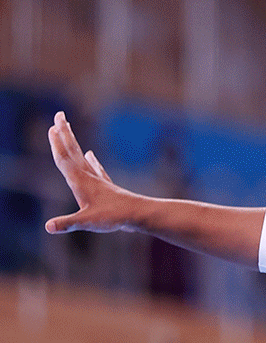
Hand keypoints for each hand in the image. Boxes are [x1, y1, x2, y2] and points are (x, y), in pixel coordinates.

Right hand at [45, 111, 138, 233]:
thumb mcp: (87, 222)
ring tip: (68, 129)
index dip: (57, 144)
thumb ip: (67, 224)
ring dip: (73, 143)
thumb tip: (48, 227)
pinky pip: (96, 169)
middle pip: (73, 151)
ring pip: (82, 157)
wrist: (139, 214)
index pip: (64, 159)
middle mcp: (88, 177)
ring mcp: (98, 180)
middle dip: (64, 133)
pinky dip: (91, 161)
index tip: (52, 127)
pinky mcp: (106, 187)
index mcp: (80, 182)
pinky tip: (90, 154)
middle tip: (59, 115)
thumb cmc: (114, 218)